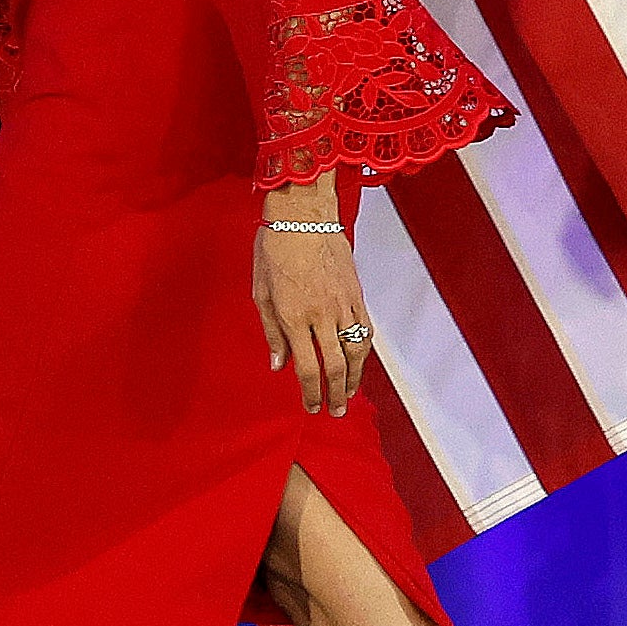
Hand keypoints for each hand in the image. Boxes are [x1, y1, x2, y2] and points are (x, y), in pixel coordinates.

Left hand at [253, 180, 373, 416]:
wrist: (304, 213)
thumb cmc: (275, 248)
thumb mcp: (260, 291)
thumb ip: (271, 331)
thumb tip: (278, 364)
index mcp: (293, 316)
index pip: (308, 367)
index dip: (312, 392)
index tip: (312, 406)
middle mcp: (321, 314)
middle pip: (336, 366)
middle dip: (336, 394)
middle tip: (336, 411)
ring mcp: (343, 304)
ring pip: (356, 351)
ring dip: (355, 378)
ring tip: (350, 395)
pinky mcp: (356, 293)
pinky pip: (366, 329)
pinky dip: (365, 351)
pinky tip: (360, 363)